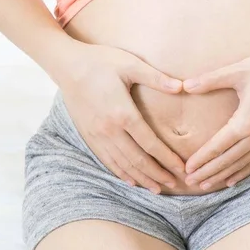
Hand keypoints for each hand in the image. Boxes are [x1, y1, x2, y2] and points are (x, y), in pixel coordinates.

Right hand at [57, 42, 185, 193]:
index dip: (167, 158)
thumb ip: (156, 78)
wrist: (67, 65)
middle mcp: (109, 129)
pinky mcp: (88, 135)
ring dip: (141, 178)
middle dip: (157, 174)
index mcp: (123, 113)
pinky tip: (131, 180)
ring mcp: (97, 135)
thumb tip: (181, 87)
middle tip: (174, 184)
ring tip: (156, 188)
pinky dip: (120, 173)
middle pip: (137, 160)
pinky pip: (107, 160)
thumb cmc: (101, 61)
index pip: (150, 143)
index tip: (181, 168)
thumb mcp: (130, 64)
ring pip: (122, 164)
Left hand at [182, 48, 249, 189]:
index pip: (218, 146)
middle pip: (228, 160)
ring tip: (207, 185)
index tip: (188, 169)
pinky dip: (244, 172)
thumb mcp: (238, 70)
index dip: (201, 159)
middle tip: (191, 182)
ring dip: (223, 175)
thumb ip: (210, 80)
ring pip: (243, 164)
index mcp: (246, 121)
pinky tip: (233, 180)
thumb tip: (185, 85)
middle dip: (208, 172)